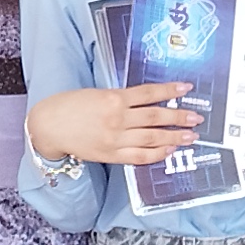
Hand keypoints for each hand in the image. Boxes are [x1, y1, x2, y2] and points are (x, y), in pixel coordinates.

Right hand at [29, 81, 204, 168]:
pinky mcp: (111, 154)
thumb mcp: (97, 93)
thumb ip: (120, 99)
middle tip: (195, 117)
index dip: (170, 90)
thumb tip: (146, 101)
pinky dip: (156, 154)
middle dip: (179, 117)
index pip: (149, 93)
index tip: (186, 89)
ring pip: (151, 138)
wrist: (49, 126)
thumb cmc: (70, 106)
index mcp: (113, 98)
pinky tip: (168, 150)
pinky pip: (139, 156)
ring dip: (174, 137)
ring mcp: (115, 138)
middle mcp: (117, 118)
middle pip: (155, 117)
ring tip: (190, 136)